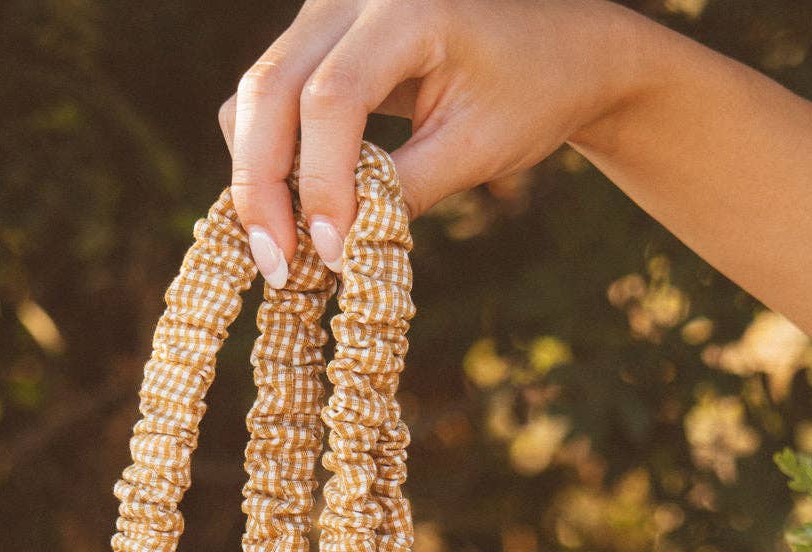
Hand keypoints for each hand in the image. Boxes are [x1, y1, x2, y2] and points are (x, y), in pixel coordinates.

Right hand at [218, 0, 636, 284]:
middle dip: (261, 186)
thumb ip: (404, 191)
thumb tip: (334, 247)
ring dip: (258, 176)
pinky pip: (269, 97)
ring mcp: (326, 10)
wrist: (556, 48)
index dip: (322, 183)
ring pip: (255, 95)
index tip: (330, 252)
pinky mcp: (318, 37)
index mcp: (406, 6)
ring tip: (284, 250)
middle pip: (269, 90)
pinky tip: (294, 212)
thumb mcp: (473, 149)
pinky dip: (271, 157)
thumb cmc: (529, 93)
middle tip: (277, 266)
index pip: (331, 98)